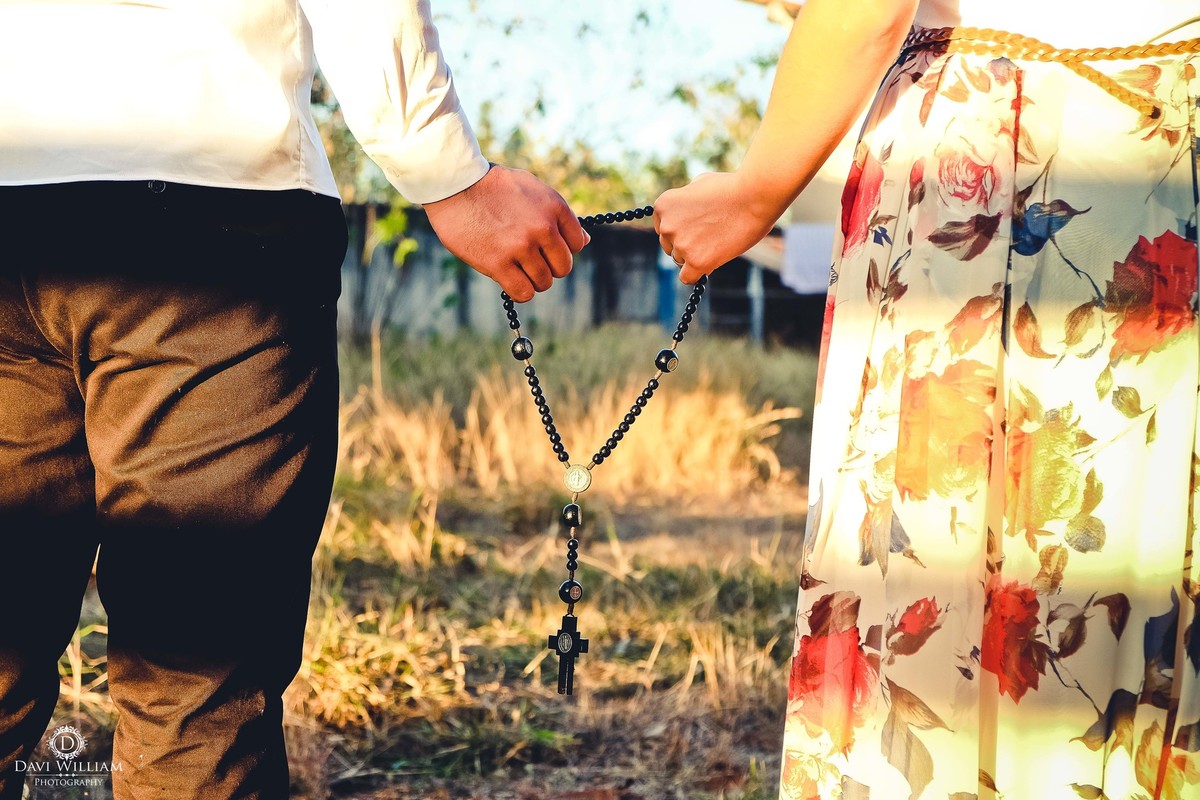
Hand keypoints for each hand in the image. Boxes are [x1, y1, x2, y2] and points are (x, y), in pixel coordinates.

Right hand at [423, 164, 587, 301]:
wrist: (454, 184)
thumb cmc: (492, 186)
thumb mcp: (532, 188)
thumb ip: (558, 213)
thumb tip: (584, 241)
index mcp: (553, 207)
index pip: (577, 244)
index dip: (561, 249)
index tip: (545, 247)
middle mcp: (542, 228)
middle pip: (563, 267)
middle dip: (549, 267)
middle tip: (531, 260)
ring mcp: (521, 247)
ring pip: (543, 282)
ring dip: (532, 280)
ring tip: (517, 268)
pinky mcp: (498, 263)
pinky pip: (523, 292)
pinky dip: (520, 290)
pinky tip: (510, 279)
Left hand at [653, 172, 777, 284]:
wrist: (755, 197)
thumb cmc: (733, 187)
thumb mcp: (699, 184)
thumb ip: (685, 202)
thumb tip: (683, 216)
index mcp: (663, 205)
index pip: (663, 228)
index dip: (681, 229)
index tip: (697, 227)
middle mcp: (667, 226)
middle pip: (670, 246)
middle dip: (687, 243)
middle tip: (711, 235)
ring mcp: (680, 245)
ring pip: (680, 260)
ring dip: (695, 255)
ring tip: (719, 241)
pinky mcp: (696, 261)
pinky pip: (687, 277)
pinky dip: (697, 273)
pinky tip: (711, 263)